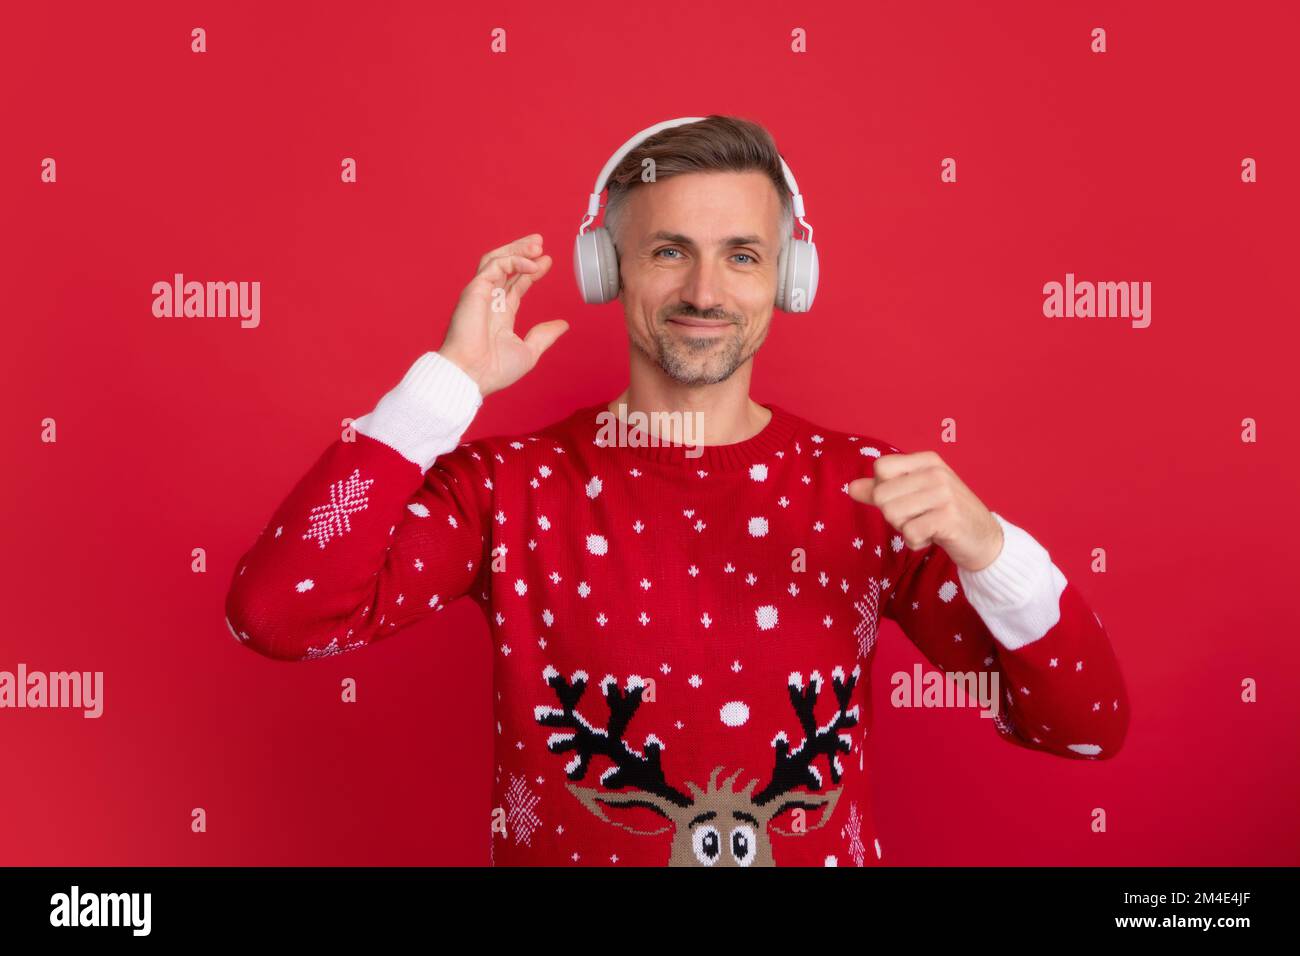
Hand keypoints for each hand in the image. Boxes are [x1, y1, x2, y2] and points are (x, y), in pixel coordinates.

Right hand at [437, 233, 568, 396]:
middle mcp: (489, 301)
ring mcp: (480, 294)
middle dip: (522, 252)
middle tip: (541, 243)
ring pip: (497, 260)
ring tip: (537, 244)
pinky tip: (532, 265)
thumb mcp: (529, 351)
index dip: (531, 271)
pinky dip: (514, 261)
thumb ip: (544, 335)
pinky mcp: (474, 290)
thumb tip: (563, 325)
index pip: (516, 284)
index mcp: (500, 314)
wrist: (472, 375)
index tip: (547, 261)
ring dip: (517, 249)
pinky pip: (495, 266)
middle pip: (505, 266)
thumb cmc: (493, 370)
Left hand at [847, 450, 1003, 571]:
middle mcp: (936, 472)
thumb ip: (881, 490)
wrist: (984, 538)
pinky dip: (915, 543)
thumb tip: (850, 487)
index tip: (906, 499)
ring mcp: (945, 494)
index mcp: (927, 460)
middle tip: (917, 518)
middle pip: (882, 495)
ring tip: (926, 526)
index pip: (880, 468)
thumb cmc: (943, 515)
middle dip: (893, 515)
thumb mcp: (913, 495)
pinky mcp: (949, 518)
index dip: (883, 490)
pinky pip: (909, 533)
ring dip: (904, 529)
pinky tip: (933, 538)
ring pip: (892, 514)